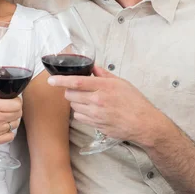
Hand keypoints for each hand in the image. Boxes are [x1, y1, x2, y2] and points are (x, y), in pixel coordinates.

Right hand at [0, 72, 22, 144]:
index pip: (17, 104)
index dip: (18, 100)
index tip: (13, 98)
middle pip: (17, 115)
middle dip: (16, 108)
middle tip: (10, 105)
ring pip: (14, 126)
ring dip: (12, 119)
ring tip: (6, 115)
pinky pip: (9, 137)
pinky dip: (8, 131)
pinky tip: (2, 125)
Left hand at [48, 66, 164, 145]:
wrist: (143, 123)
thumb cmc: (135, 102)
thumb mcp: (121, 83)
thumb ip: (104, 75)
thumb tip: (93, 68)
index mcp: (104, 87)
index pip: (77, 82)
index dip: (61, 80)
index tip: (51, 80)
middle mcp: (97, 101)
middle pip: (71, 95)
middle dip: (69, 91)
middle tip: (77, 89)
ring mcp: (95, 115)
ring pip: (74, 107)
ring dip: (76, 102)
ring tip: (88, 100)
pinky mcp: (96, 125)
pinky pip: (80, 117)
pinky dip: (81, 113)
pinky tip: (91, 110)